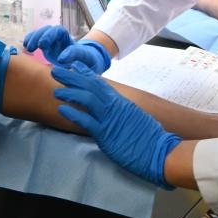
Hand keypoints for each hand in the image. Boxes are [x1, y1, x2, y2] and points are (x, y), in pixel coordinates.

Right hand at [23, 26, 110, 73]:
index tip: (61, 61)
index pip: (72, 46)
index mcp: (77, 46)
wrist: (85, 61)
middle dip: (47, 36)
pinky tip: (25, 47)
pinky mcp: (46, 47)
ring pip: (46, 32)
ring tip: (29, 47)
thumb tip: (66, 64)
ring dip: (36, 37)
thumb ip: (80, 64)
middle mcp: (64, 41)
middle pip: (56, 31)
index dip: (67, 52)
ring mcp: (54, 42)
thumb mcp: (89, 66)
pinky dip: (31, 39)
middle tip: (40, 46)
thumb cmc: (87, 64)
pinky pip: (38, 38)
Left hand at [53, 63, 179, 186]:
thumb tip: (112, 108)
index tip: (72, 65)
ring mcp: (110, 119)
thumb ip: (121, 111)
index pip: (99, 83)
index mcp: (121, 102)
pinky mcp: (107, 134)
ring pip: (87, 99)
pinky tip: (62, 109)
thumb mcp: (135, 118)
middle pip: (90, 86)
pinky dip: (74, 114)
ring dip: (70, 92)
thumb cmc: (149, 139)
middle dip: (72, 77)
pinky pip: (87, 121)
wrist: (161, 152)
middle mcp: (115, 106)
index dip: (84, 73)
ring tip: (56, 89)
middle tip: (55, 70)